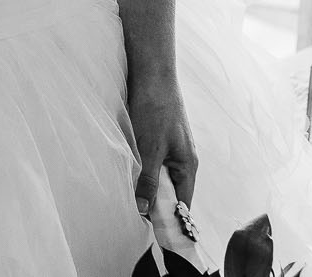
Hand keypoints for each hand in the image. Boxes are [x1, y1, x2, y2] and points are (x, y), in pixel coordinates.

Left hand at [127, 68, 197, 219]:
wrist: (152, 73)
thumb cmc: (156, 108)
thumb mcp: (150, 147)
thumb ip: (148, 178)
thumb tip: (145, 209)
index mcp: (187, 166)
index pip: (182, 204)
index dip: (170, 221)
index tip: (155, 236)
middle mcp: (181, 160)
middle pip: (169, 193)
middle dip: (154, 205)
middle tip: (134, 220)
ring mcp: (168, 149)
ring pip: (156, 177)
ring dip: (144, 187)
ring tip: (127, 200)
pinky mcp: (155, 139)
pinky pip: (149, 163)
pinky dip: (138, 170)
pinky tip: (124, 174)